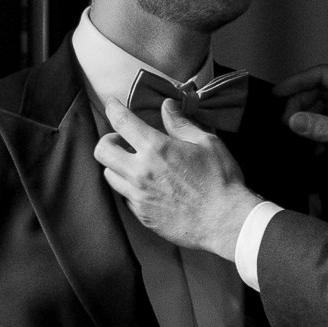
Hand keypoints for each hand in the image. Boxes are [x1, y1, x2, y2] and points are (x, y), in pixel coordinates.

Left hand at [94, 98, 261, 256]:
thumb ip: (181, 124)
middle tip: (122, 141)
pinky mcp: (143, 216)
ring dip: (117, 165)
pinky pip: (125, 197)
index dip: (112, 109)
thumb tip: (167, 106)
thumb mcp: (206, 143)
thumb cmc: (221, 180)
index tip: (111, 105)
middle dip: (107, 141)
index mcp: (156, 149)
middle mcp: (140, 172)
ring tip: (134, 164)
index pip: (122, 122)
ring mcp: (139, 196)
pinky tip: (147, 186)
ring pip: (109, 176)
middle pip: (102, 151)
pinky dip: (130, 188)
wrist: (225, 222)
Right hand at [276, 66, 327, 200]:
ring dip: (310, 120)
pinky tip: (312, 147)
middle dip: (301, 104)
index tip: (277, 94)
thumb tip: (294, 120)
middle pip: (321, 91)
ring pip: (325, 108)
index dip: (297, 82)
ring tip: (294, 135)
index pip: (322, 75)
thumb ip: (323, 128)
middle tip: (284, 122)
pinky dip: (321, 132)